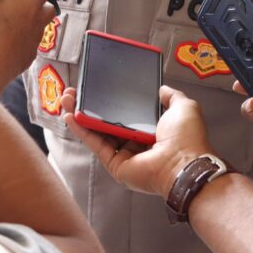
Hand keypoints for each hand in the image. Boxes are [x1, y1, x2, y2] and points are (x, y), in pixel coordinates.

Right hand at [0, 0, 57, 92]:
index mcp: (30, 4)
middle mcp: (36, 23)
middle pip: (47, 8)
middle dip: (43, 0)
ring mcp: (32, 42)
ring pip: (39, 27)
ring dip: (33, 20)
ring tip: (18, 17)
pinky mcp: (25, 58)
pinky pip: (29, 45)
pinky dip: (22, 39)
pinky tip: (8, 39)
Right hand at [63, 85, 214, 198]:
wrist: (183, 162)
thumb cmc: (186, 137)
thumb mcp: (183, 107)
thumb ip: (171, 96)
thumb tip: (161, 88)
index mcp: (153, 130)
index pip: (127, 113)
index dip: (111, 101)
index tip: (99, 88)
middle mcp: (137, 142)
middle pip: (108, 122)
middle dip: (90, 106)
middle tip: (76, 92)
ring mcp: (124, 154)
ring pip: (98, 132)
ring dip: (81, 116)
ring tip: (66, 99)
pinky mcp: (114, 164)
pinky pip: (95, 144)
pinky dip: (81, 130)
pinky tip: (70, 116)